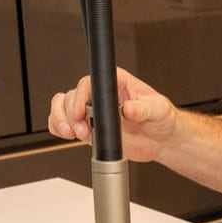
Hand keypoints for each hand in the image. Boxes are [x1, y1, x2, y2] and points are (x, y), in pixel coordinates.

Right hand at [49, 67, 178, 161]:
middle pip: (71, 95)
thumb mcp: (158, 109)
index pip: (90, 83)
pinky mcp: (89, 128)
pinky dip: (59, 129)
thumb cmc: (162, 118)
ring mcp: (93, 112)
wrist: (162, 140)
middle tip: (79, 129)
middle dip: (69, 113)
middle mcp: (101, 95)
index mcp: (116, 82)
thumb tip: (128, 108)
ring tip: (73, 133)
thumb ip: (143, 108)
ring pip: (62, 107)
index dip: (81, 96)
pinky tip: (69, 136)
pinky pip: (64, 124)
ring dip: (61, 120)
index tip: (81, 112)